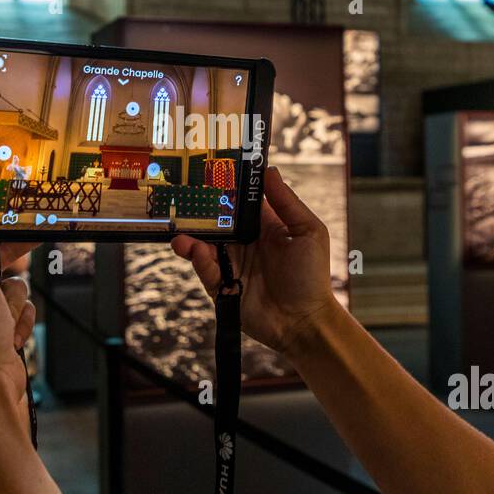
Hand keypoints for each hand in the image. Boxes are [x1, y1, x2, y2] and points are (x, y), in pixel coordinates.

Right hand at [172, 166, 340, 357]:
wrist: (304, 322)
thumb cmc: (312, 277)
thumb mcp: (308, 232)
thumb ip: (287, 202)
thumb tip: (269, 171)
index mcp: (265, 226)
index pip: (241, 202)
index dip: (227, 188)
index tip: (211, 172)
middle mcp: (246, 243)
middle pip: (217, 222)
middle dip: (200, 213)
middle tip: (184, 200)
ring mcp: (233, 264)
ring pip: (205, 246)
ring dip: (191, 238)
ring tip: (181, 233)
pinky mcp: (223, 286)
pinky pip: (206, 270)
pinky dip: (198, 260)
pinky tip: (195, 251)